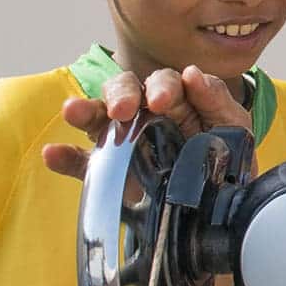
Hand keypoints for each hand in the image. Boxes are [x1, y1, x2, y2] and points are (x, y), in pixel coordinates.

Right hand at [41, 65, 250, 178]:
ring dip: (85, 111)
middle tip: (124, 109)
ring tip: (72, 110)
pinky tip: (52, 154)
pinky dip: (65, 158)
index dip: (160, 87)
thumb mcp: (232, 127)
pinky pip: (83, 164)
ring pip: (98, 119)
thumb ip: (216, 99)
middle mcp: (144, 115)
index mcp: (175, 100)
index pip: (161, 83)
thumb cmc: (228, 159)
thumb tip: (192, 73)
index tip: (162, 101)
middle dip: (122, 95)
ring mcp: (124, 144)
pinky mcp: (109, 175)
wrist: (222, 211)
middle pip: (125, 91)